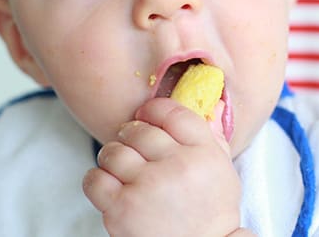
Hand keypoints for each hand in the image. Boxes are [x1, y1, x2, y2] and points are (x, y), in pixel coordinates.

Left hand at [83, 98, 243, 236]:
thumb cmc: (210, 215)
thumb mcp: (224, 173)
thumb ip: (211, 138)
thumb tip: (207, 104)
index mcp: (204, 153)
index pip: (172, 112)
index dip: (153, 111)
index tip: (146, 117)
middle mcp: (177, 166)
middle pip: (137, 130)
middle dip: (130, 138)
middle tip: (135, 153)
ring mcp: (147, 186)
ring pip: (113, 151)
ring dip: (113, 160)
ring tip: (124, 173)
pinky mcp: (122, 208)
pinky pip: (94, 178)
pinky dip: (97, 181)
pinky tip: (111, 188)